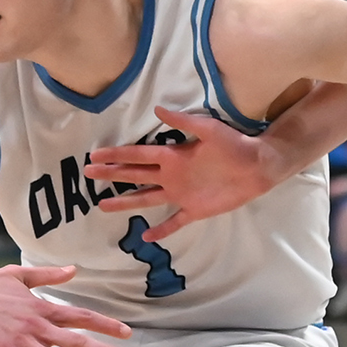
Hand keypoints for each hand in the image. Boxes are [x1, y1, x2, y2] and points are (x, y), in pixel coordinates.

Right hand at [80, 106, 289, 241]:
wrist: (258, 166)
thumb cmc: (235, 144)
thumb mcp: (208, 128)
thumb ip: (183, 121)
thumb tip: (157, 110)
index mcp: (172, 155)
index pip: (137, 154)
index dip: (116, 155)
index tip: (95, 155)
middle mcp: (171, 175)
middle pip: (135, 175)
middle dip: (112, 175)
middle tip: (88, 174)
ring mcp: (180, 194)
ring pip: (146, 198)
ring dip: (125, 202)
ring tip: (103, 205)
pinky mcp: (194, 210)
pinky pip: (174, 222)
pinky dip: (161, 230)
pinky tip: (145, 237)